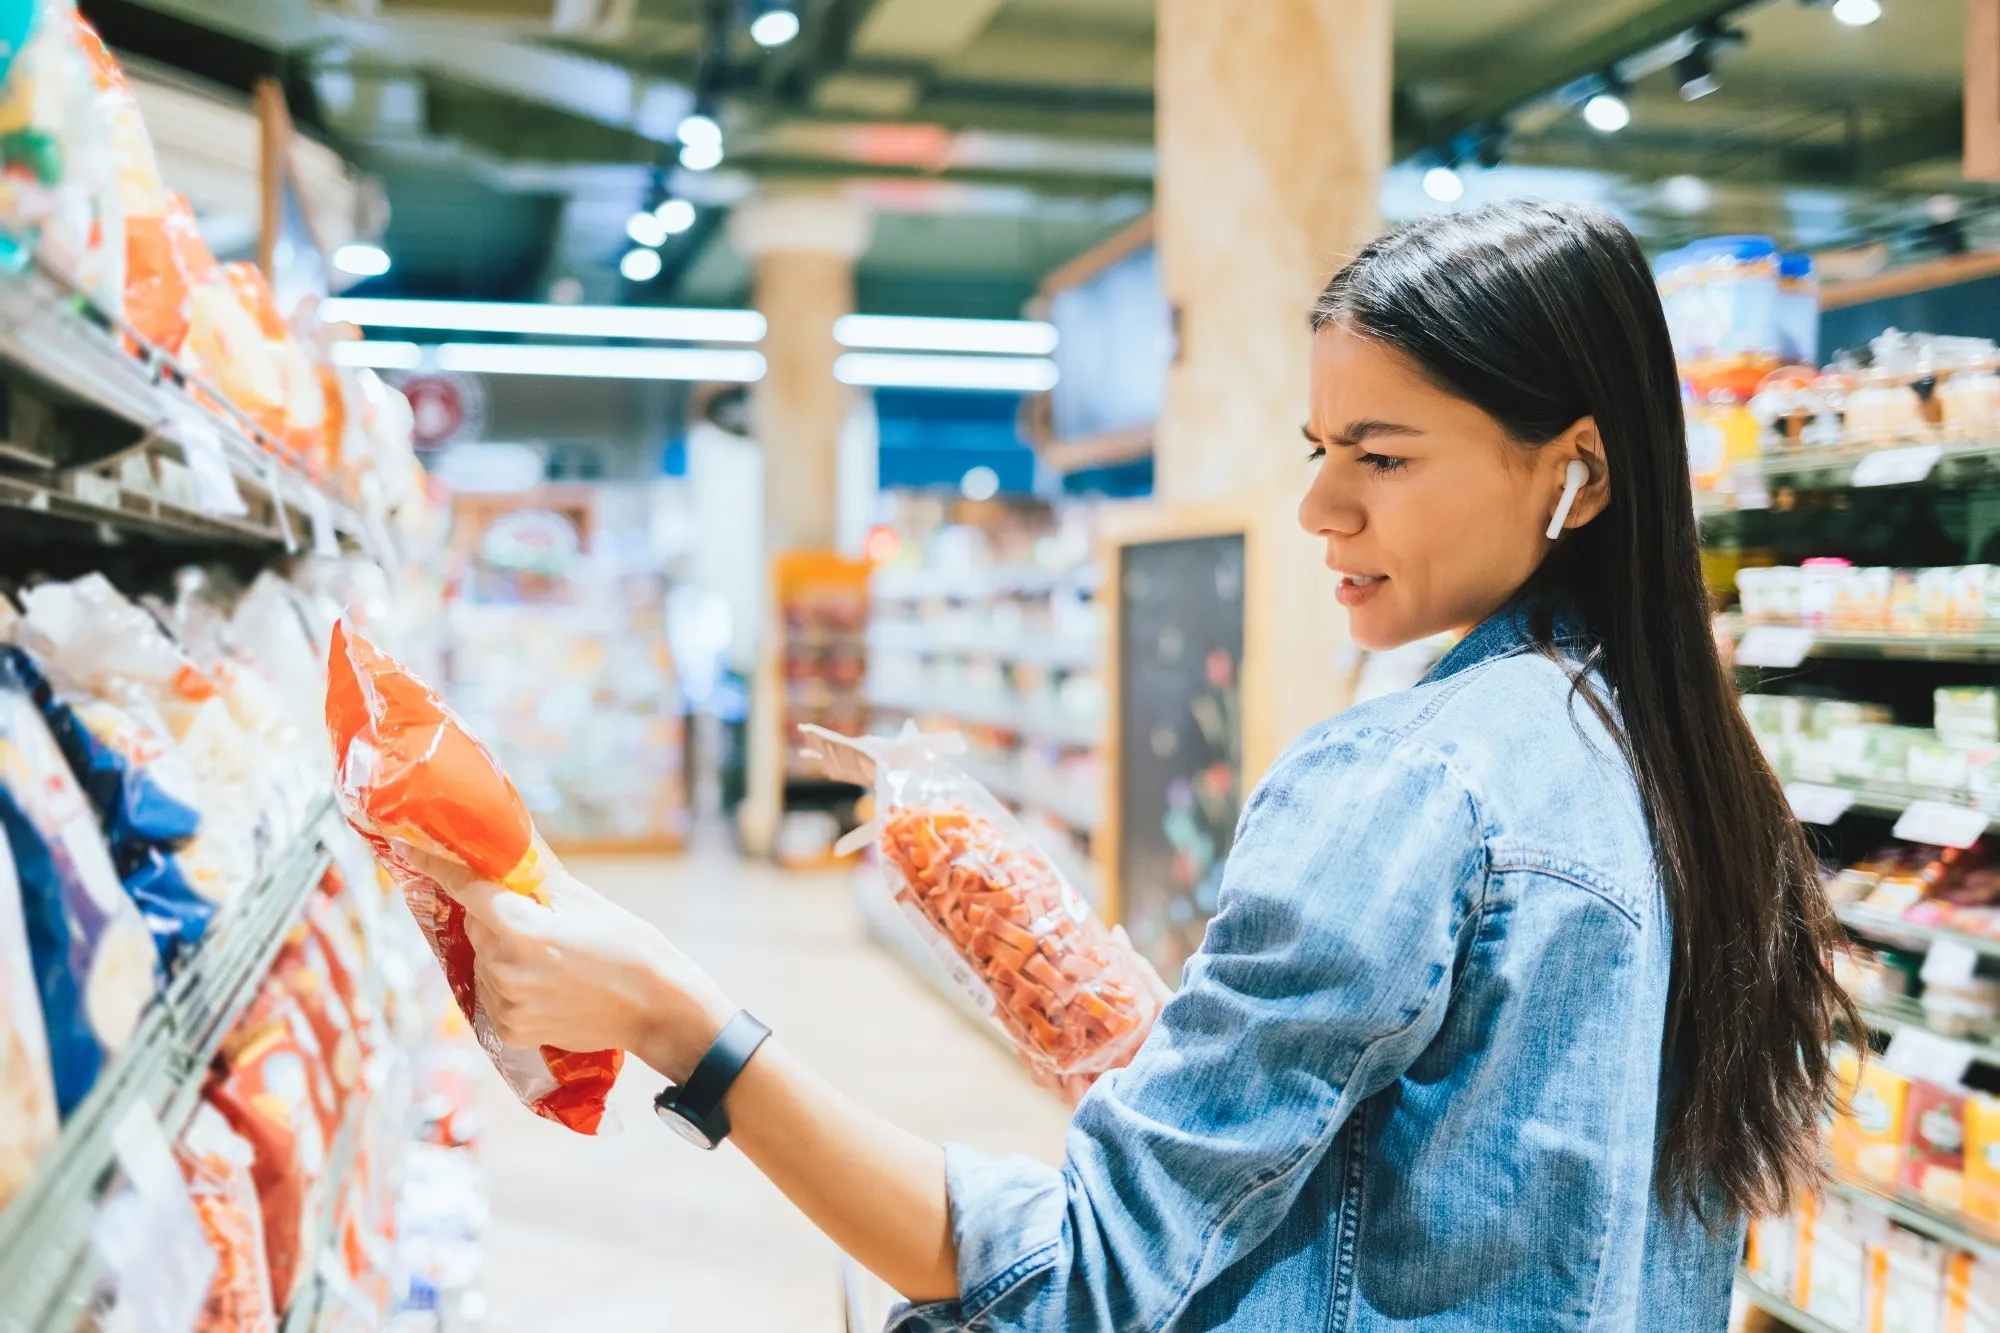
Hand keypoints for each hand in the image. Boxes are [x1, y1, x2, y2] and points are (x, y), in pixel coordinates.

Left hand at [439, 861, 735, 1083]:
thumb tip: (508, 841)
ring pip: (484, 960)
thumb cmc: (629, 946)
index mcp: (523, 930)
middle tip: (536, 916)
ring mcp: (505, 1004)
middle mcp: (505, 968)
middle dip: (496, 915)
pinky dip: (509, 984)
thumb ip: (538, 876)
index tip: (407, 849)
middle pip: (478, 926)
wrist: (656, 1008)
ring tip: (551, 957)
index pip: (466, 889)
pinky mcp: (509, 1030)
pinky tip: (546, 983)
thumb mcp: (585, 901)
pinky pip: (492, 994)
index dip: (437, 865)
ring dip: (503, 951)